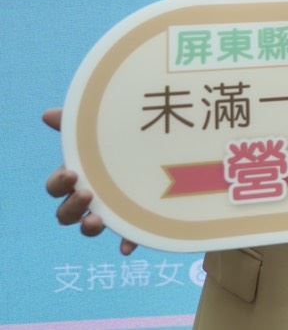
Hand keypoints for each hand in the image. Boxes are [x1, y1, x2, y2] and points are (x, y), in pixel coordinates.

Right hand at [42, 109, 137, 255]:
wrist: (165, 148)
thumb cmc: (125, 139)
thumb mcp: (104, 129)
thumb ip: (77, 123)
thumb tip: (48, 114)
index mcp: (79, 176)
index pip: (56, 187)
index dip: (58, 184)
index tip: (72, 174)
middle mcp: (90, 196)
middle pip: (65, 213)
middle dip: (71, 207)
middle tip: (87, 194)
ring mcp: (111, 210)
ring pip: (89, 227)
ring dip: (88, 227)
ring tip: (97, 221)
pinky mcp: (133, 220)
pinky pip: (127, 238)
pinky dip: (126, 242)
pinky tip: (127, 246)